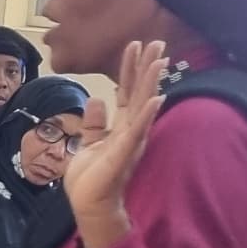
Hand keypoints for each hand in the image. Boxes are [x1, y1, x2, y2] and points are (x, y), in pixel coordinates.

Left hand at [61, 39, 168, 247]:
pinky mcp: (123, 154)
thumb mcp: (87, 144)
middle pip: (140, 93)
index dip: (130, 69)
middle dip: (147, 67)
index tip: (134, 45)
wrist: (88, 206)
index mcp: (120, 127)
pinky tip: (156, 98)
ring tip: (160, 60)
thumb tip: (95, 100)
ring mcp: (129, 141)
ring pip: (142, 106)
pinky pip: (136, 131)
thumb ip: (93, 123)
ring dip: (151, 83)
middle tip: (157, 41)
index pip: (127, 92)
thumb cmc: (90, 179)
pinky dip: (146, 115)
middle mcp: (129, 131)